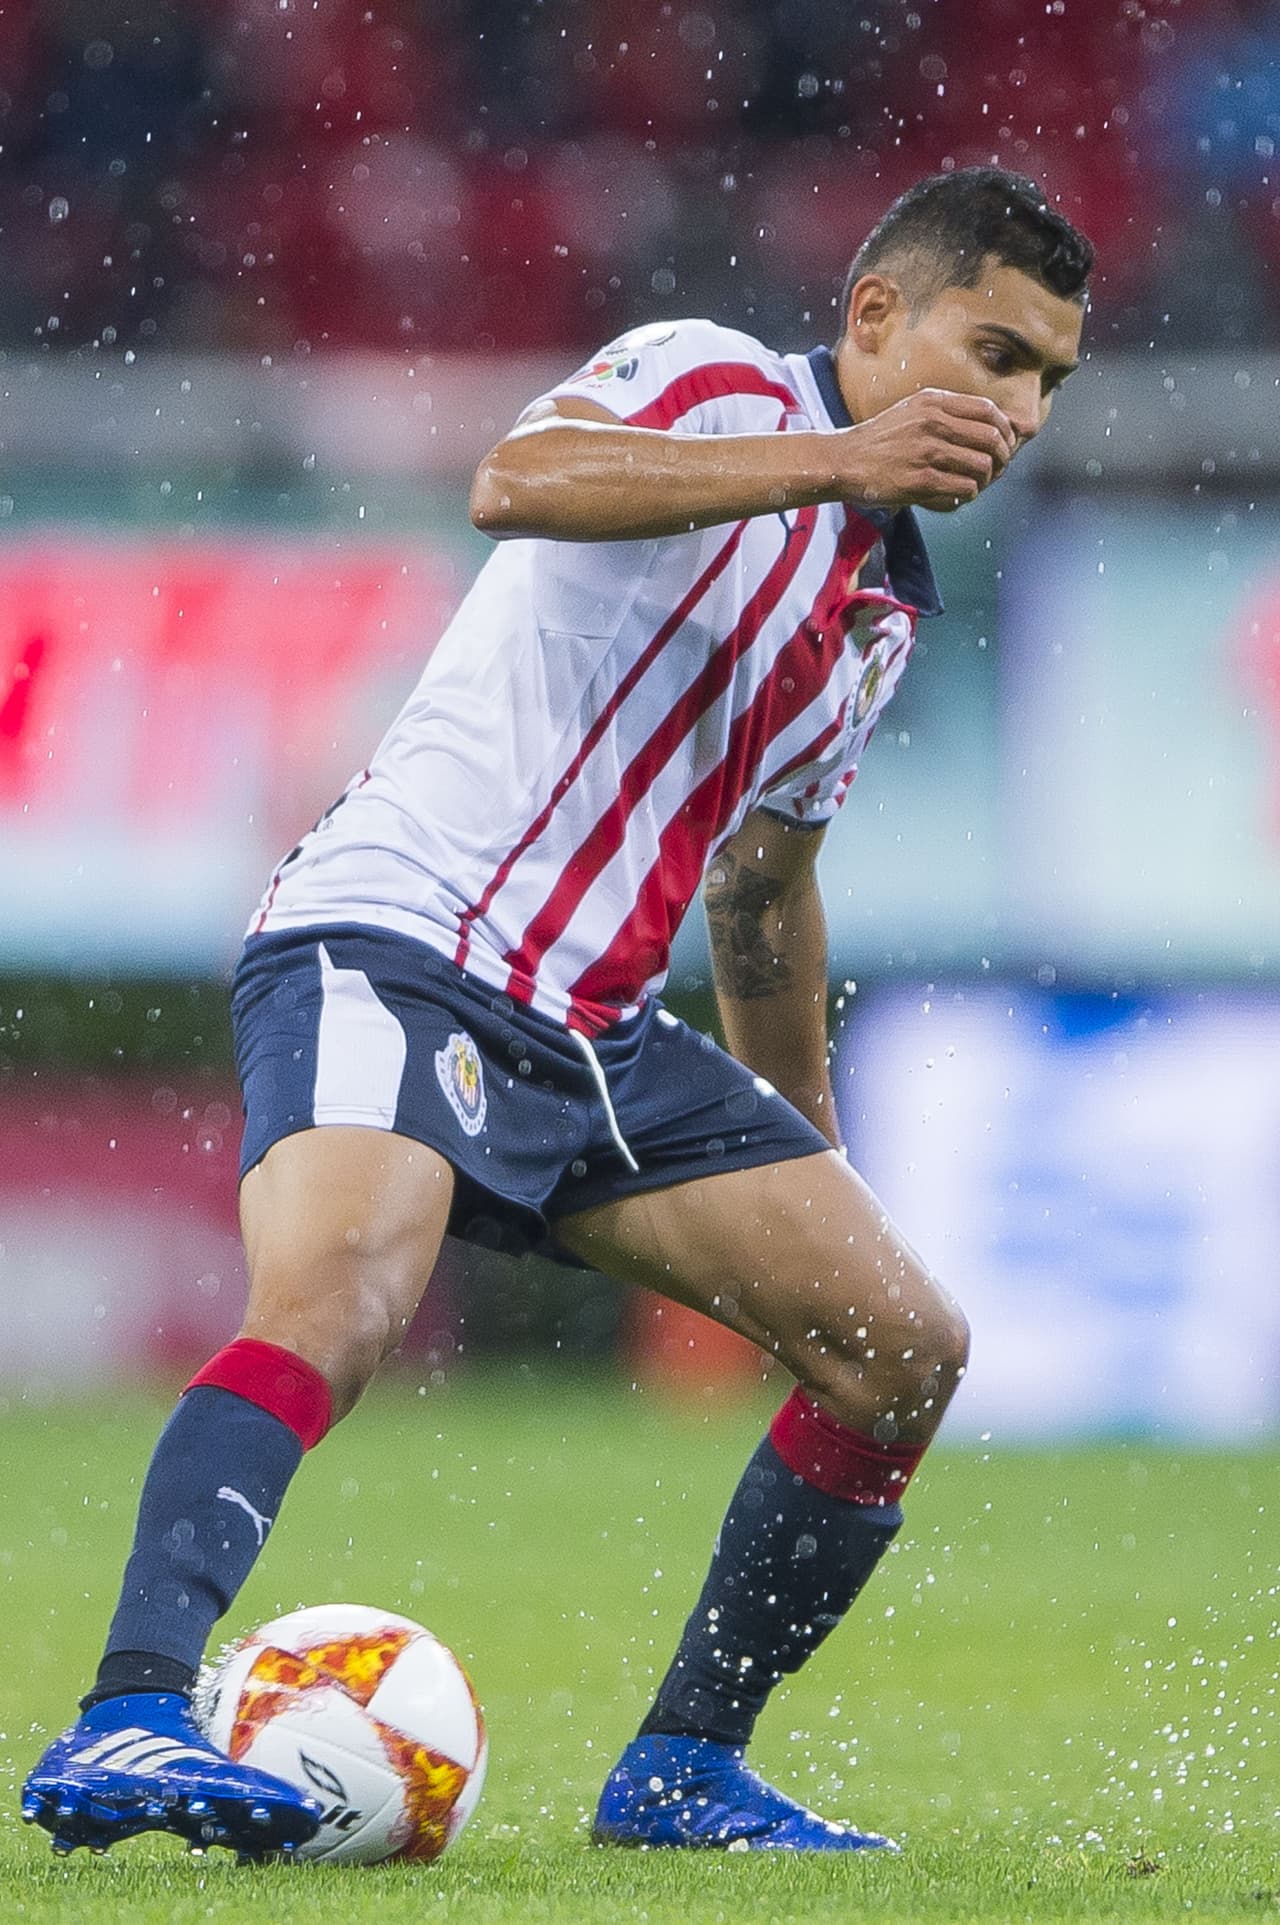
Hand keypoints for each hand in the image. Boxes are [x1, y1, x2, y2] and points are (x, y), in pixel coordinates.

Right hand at [835, 389, 1017, 513]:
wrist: (841, 461)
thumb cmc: (879, 441)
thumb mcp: (912, 412)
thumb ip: (946, 414)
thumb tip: (990, 428)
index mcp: (933, 402)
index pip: (988, 411)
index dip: (1005, 430)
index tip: (1005, 444)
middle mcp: (933, 422)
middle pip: (992, 439)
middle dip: (1001, 458)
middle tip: (996, 469)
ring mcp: (926, 451)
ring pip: (982, 466)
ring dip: (985, 480)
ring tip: (975, 484)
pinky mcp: (920, 480)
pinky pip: (964, 488)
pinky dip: (968, 494)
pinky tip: (958, 494)